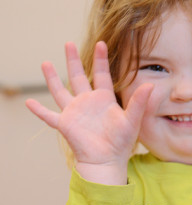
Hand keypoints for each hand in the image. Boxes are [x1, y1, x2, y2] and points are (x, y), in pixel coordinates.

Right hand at [25, 42, 151, 183]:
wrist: (108, 161)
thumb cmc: (122, 142)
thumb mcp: (132, 120)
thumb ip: (139, 103)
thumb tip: (150, 85)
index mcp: (104, 99)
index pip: (101, 75)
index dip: (100, 60)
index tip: (101, 43)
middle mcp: (88, 102)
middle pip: (77, 77)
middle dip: (72, 61)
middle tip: (68, 43)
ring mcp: (75, 112)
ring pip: (60, 91)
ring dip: (52, 78)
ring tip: (45, 63)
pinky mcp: (65, 125)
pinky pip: (49, 116)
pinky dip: (39, 110)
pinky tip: (28, 103)